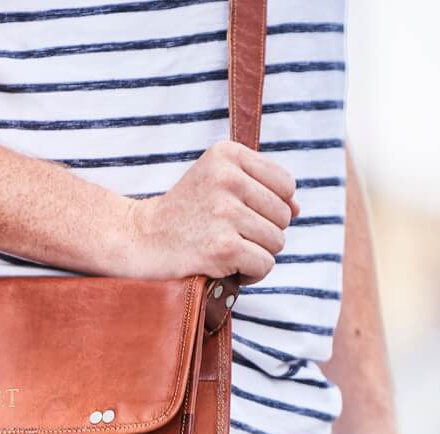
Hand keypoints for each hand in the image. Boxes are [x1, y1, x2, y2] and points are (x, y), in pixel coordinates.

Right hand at [126, 140, 299, 282]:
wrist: (141, 241)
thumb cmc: (184, 214)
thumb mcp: (215, 181)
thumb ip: (260, 187)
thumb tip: (298, 209)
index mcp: (227, 155)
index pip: (285, 184)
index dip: (271, 207)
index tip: (240, 215)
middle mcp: (228, 179)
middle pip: (283, 216)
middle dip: (263, 233)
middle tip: (228, 236)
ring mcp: (225, 213)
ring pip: (276, 242)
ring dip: (256, 254)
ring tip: (225, 251)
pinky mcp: (223, 247)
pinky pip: (264, 264)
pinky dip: (251, 274)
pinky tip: (228, 269)